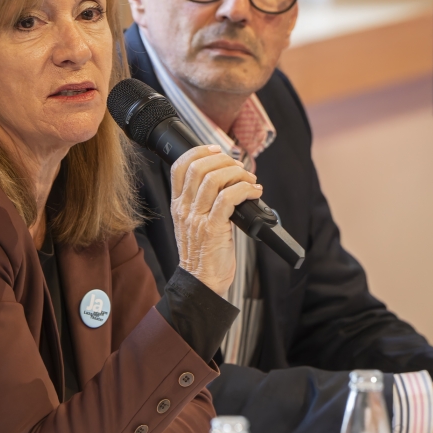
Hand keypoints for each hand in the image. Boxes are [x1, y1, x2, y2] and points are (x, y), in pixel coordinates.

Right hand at [170, 145, 262, 296]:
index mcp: (178, 206)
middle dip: (224, 160)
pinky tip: (254, 192)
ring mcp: (197, 219)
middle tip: (240, 168)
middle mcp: (184, 209)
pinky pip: (228, 198)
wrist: (201, 283)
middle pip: (198, 167)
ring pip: (214, 179)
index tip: (217, 150)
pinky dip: (245, 189)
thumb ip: (203, 203)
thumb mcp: (193, 224)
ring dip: (237, 174)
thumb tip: (228, 181)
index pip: (180, 167)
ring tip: (250, 180)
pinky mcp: (213, 229)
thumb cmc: (202, 255)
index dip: (199, 151)